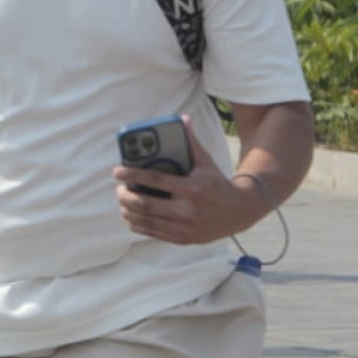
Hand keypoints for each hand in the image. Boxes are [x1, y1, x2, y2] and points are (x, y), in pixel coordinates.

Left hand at [114, 116, 264, 244]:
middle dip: (126, 195)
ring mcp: (185, 227)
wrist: (240, 211)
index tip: (117, 171)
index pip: (156, 181)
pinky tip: (130, 216)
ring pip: (147, 220)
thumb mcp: (205, 161)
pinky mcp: (184, 239)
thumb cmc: (217, 182)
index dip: (134, 175)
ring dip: (128, 211)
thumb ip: (191, 142)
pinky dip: (138, 225)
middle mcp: (188, 210)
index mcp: (192, 188)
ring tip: (122, 201)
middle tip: (119, 188)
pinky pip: (154, 233)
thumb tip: (182, 118)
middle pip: (146, 204)